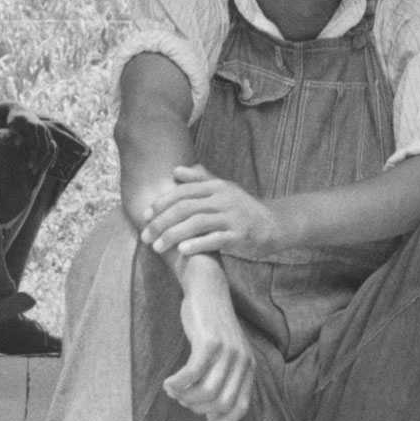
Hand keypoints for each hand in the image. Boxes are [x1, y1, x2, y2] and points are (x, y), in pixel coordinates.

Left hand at [140, 166, 281, 260]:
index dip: (162, 203)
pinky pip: (215, 239)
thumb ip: (200, 180)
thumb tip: (176, 170)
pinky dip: (198, 244)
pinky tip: (182, 251)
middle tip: (145, 236)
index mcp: (217, 186)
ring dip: (173, 235)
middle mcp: (223, 199)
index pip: (183, 192)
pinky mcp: (240, 235)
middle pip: (185, 208)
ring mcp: (232, 217)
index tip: (145, 216)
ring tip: (157, 247)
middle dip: (161, 222)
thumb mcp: (224, 189)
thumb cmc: (243, 208)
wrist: (274, 225)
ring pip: (196, 223)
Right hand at [164, 258, 254, 420]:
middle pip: (220, 403)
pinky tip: (168, 382)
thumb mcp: (221, 354)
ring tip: (173, 389)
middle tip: (180, 399)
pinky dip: (177, 384)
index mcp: (248, 367)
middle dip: (196, 408)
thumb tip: (208, 415)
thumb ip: (219, 380)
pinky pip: (192, 375)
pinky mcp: (210, 343)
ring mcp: (228, 352)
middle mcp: (243, 361)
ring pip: (206, 392)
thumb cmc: (209, 324)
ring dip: (184, 397)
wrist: (207, 288)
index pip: (240, 407)